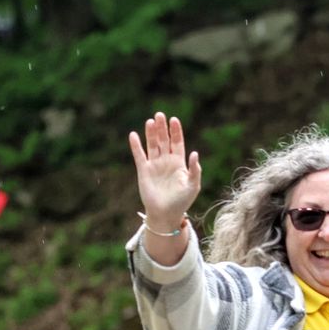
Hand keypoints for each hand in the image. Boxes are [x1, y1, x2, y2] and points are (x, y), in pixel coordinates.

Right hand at [129, 112, 200, 230]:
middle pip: (164, 140)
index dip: (175, 131)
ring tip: (150, 121)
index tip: (174, 120)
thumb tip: (194, 153)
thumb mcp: (193, 186)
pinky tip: (133, 135)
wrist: (166, 214)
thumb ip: (195, 170)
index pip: (177, 142)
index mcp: (179, 163)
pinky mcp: (143, 171)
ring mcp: (154, 165)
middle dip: (162, 128)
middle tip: (160, 114)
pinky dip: (136, 146)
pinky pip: (139, 155)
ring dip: (151, 133)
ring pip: (152, 145)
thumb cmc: (182, 202)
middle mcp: (166, 161)